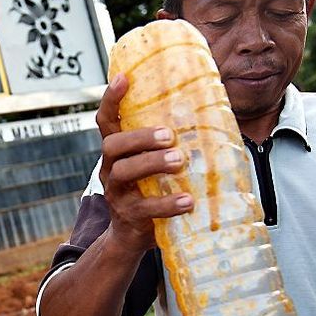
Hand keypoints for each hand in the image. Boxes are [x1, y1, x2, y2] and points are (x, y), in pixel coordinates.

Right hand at [95, 72, 193, 251]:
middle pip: (113, 145)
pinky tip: (188, 201)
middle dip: (140, 137)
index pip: (106, 120)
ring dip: (152, 163)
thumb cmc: (149, 192)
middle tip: (169, 135)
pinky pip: (144, 208)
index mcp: (116, 153)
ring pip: (125, 172)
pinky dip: (168, 204)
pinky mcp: (129, 216)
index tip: (124, 78)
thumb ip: (166, 146)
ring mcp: (117, 193)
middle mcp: (110, 169)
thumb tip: (209, 113)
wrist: (131, 237)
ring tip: (179, 161)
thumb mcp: (151, 167)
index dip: (112, 98)